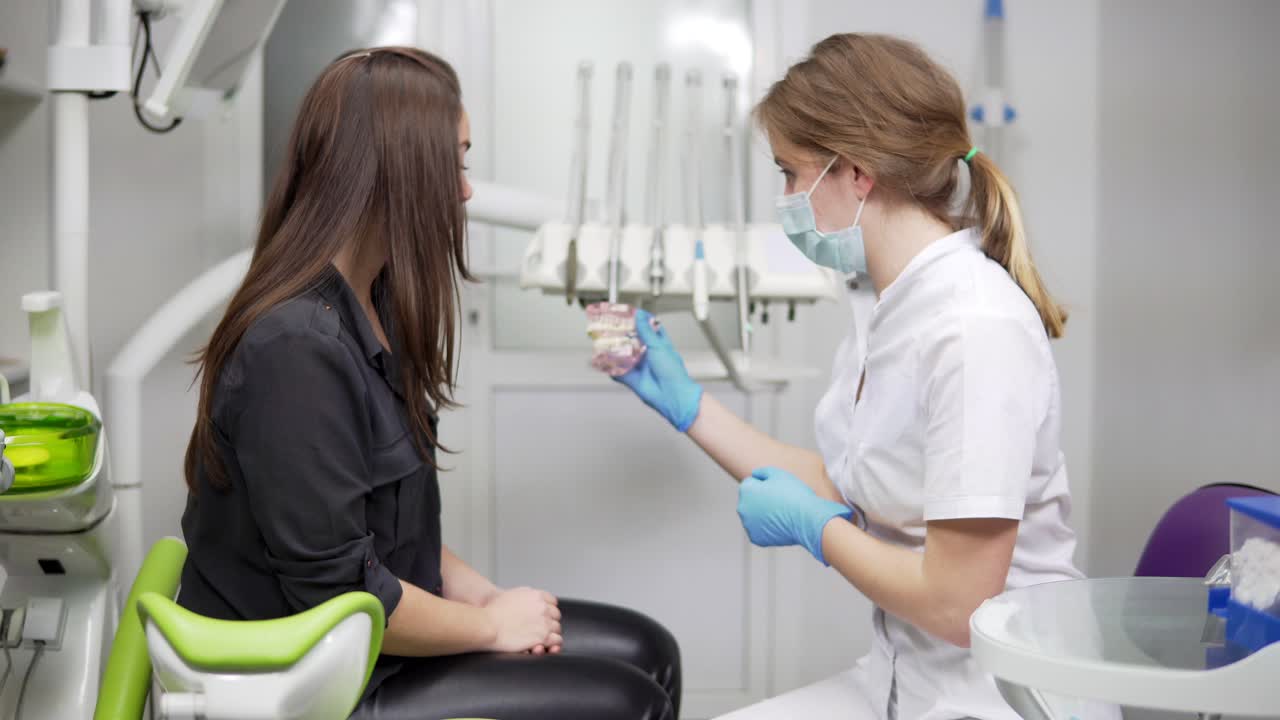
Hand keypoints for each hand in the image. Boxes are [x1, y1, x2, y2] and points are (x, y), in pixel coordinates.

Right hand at [483, 587, 562, 652]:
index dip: (548, 610)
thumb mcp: (512, 594)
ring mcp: (544, 622)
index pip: (552, 602)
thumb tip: (531, 596)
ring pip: (557, 628)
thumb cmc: (493, 611)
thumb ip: (525, 595)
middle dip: (550, 622)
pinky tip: (544, 645)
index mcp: (536, 595)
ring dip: (551, 633)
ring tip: (542, 638)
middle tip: (541, 628)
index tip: (544, 616)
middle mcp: (543, 607)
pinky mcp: (542, 637)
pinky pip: (556, 640)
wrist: (487, 624)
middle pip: (556, 615)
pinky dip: (552, 644)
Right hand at [615, 309, 703, 431]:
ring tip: (604, 340)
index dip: (639, 320)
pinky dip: (610, 367)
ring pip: (623, 355)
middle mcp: (648, 354)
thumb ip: (646, 331)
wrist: (671, 395)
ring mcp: (639, 365)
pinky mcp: (631, 378)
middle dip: (622, 334)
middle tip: (611, 326)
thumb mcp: (658, 346)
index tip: (628, 313)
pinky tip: (603, 361)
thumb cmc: (672, 371)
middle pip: (632, 340)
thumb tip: (640, 316)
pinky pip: (617, 371)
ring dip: (615, 349)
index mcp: (658, 344)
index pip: (648, 328)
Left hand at [737, 467, 853, 565]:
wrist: (807, 519)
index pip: (751, 483)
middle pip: (750, 500)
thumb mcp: (779, 474)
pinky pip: (760, 530)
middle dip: (760, 500)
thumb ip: (762, 472)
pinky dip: (767, 528)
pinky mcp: (756, 538)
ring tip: (782, 513)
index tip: (778, 490)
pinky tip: (780, 524)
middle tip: (780, 502)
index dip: (766, 485)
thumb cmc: (794, 494)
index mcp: (745, 490)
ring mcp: (748, 525)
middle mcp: (742, 508)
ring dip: (762, 514)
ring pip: (754, 516)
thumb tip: (754, 475)